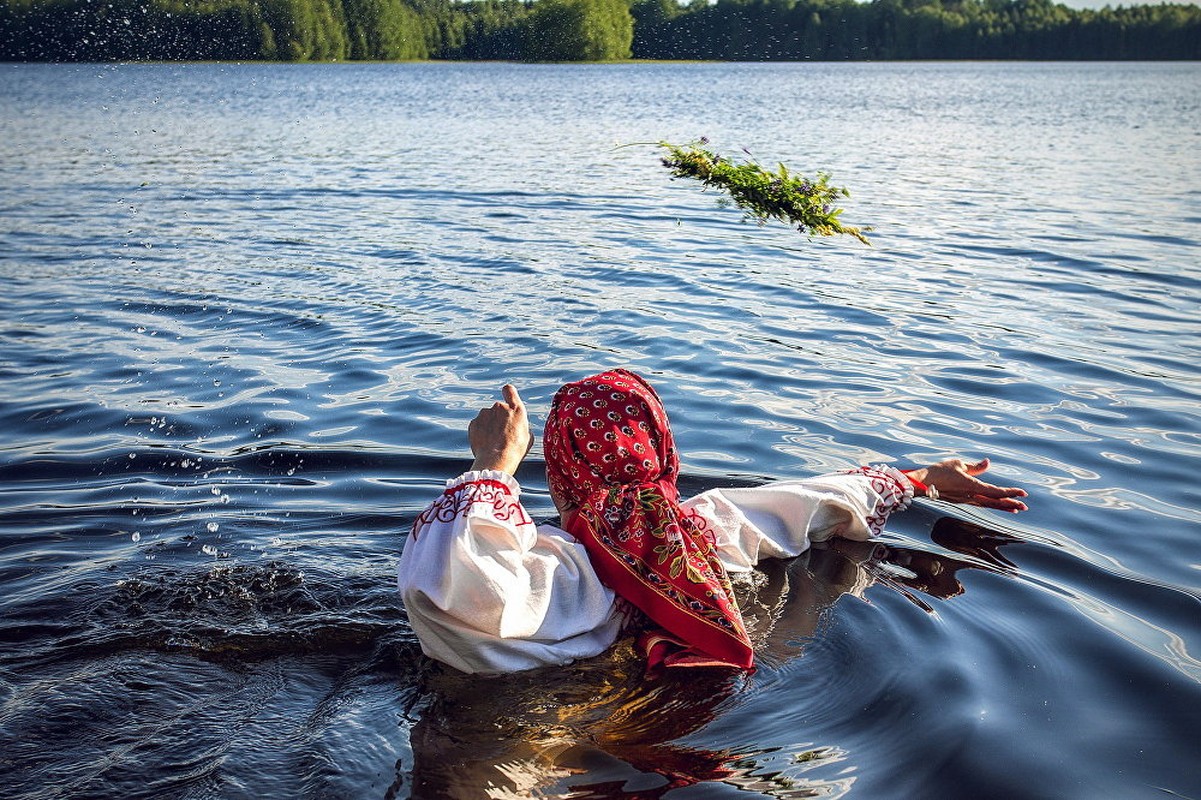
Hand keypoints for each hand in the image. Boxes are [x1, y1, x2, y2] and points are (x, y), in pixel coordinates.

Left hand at [468, 384, 531, 475]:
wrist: (497, 460)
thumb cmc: (515, 450)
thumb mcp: (528, 437)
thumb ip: (521, 426)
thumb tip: (519, 427)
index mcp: (516, 409)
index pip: (509, 390)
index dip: (507, 394)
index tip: (507, 399)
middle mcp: (499, 407)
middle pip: (498, 407)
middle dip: (498, 417)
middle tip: (501, 434)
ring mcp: (484, 414)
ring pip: (487, 417)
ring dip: (489, 425)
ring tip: (493, 442)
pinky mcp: (473, 423)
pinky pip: (477, 425)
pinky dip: (480, 432)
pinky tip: (485, 444)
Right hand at [905, 458, 1027, 512]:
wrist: (922, 483)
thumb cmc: (939, 471)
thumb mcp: (958, 464)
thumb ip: (975, 466)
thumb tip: (988, 463)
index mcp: (972, 486)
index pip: (996, 491)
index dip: (1010, 492)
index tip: (1022, 493)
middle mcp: (970, 496)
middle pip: (994, 502)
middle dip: (1010, 504)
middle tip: (1024, 507)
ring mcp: (966, 500)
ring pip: (988, 505)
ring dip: (1002, 506)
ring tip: (1015, 509)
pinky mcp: (961, 500)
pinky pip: (980, 504)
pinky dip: (991, 505)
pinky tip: (995, 504)